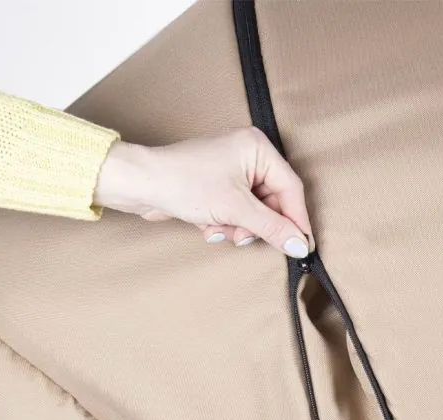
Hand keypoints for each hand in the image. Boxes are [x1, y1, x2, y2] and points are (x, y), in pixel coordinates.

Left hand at [93, 128, 312, 256]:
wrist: (140, 184)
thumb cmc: (183, 182)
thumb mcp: (236, 209)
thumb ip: (273, 227)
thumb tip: (300, 245)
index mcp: (258, 148)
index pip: (291, 189)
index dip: (296, 221)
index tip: (302, 247)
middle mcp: (248, 156)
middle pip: (273, 203)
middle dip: (256, 225)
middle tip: (244, 236)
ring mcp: (233, 171)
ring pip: (255, 213)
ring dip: (239, 228)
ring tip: (220, 228)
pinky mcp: (219, 186)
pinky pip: (237, 213)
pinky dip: (226, 224)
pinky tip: (208, 225)